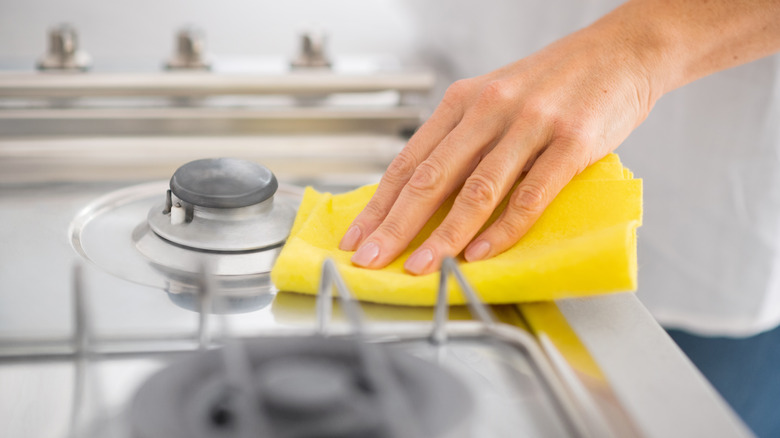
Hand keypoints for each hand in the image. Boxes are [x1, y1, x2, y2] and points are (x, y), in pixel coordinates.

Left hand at [339, 19, 661, 274]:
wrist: (621, 51)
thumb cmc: (556, 82)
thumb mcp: (496, 98)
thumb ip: (464, 140)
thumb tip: (427, 194)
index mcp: (463, 101)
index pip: (409, 161)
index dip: (379, 204)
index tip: (358, 236)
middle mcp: (489, 109)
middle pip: (431, 178)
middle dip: (395, 226)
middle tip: (371, 259)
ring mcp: (530, 125)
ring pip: (475, 191)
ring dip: (443, 236)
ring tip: (420, 267)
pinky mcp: (571, 142)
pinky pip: (529, 195)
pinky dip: (502, 230)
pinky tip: (480, 253)